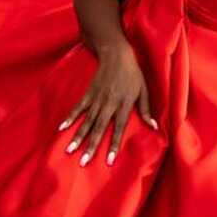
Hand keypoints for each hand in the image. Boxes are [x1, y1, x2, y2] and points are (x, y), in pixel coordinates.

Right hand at [57, 41, 158, 166]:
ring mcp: (97, 99)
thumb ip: (146, 110)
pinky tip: (62, 128)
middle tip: (83, 162)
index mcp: (124, 104)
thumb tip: (154, 127)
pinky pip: (78, 108)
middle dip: (91, 146)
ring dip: (78, 136)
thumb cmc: (133, 74)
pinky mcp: (89, 93)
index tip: (109, 161)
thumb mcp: (144, 90)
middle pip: (99, 128)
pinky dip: (70, 117)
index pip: (118, 128)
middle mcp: (109, 104)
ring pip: (86, 121)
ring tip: (69, 150)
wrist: (116, 54)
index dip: (114, 145)